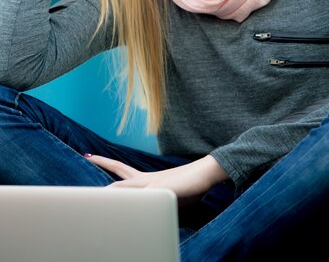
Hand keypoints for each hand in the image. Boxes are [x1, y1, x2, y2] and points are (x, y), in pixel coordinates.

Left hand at [84, 154, 228, 205]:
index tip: (93, 156)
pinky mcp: (161, 190)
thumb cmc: (191, 184)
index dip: (108, 163)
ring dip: (111, 191)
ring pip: (126, 186)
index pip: (123, 169)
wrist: (206, 173)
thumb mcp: (171, 194)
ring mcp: (153, 184)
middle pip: (120, 170)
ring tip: (96, 194)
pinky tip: (123, 206)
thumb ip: (159, 198)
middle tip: (88, 156)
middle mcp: (147, 179)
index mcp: (148, 179)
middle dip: (103, 163)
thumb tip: (154, 205)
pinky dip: (132, 202)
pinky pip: (142, 198)